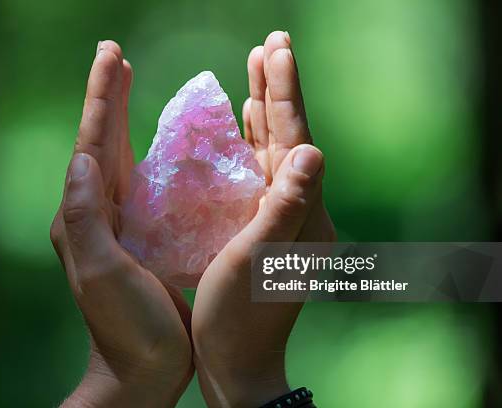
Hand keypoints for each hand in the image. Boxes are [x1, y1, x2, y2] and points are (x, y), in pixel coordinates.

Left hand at [50, 41, 192, 407]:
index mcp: (85, 217)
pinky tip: (165, 145)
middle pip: (102, 143)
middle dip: (108, 98)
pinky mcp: (144, 237)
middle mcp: (97, 215)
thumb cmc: (126, 328)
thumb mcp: (102, 272)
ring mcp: (121, 225)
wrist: (143, 371)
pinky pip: (144, 185)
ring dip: (124, 120)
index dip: (101, 99)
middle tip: (115, 57)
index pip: (91, 145)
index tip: (111, 57)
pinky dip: (151, 155)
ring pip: (122, 159)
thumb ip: (86, 216)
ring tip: (129, 86)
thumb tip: (82, 157)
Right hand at [192, 31, 335, 406]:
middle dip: (279, 89)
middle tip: (271, 44)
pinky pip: (259, 170)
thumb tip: (312, 151)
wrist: (236, 359)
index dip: (285, 94)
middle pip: (289, 136)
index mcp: (301, 212)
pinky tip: (245, 123)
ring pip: (274, 149)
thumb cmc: (238, 315)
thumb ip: (284, 205)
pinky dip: (252, 140)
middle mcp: (299, 208)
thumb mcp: (258, 259)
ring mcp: (281, 214)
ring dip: (266, 108)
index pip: (295, 139)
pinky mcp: (263, 222)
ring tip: (257, 70)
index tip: (276, 50)